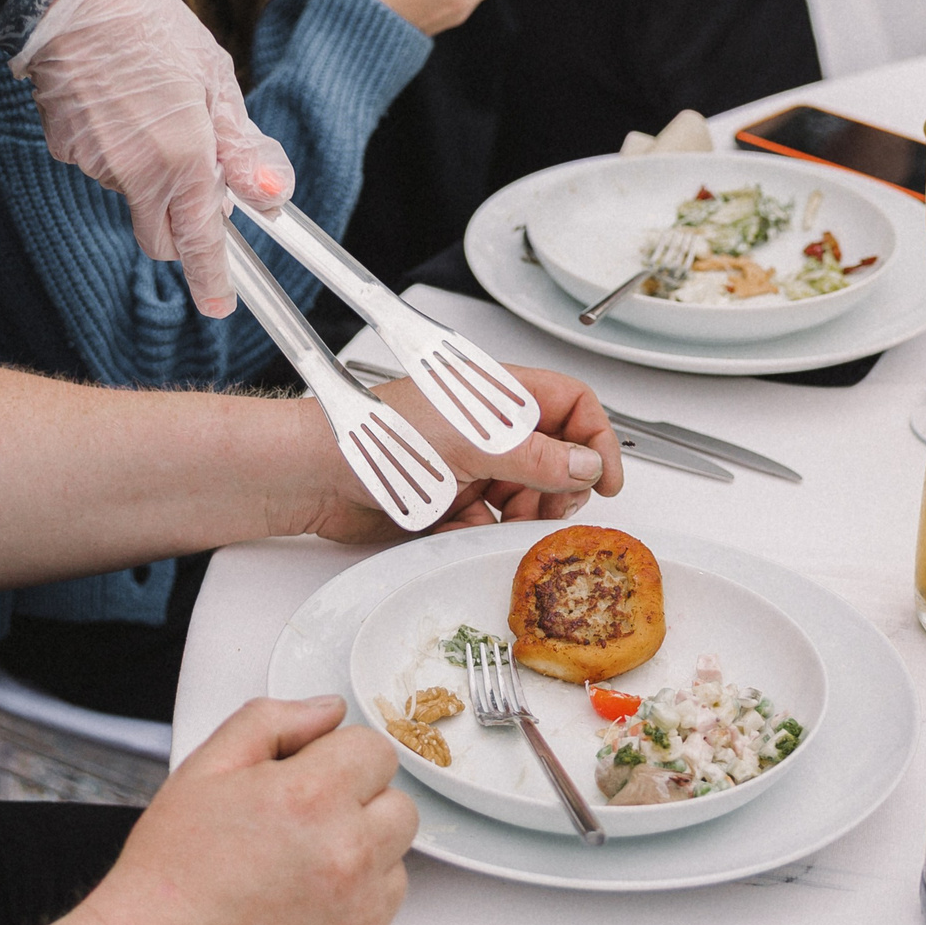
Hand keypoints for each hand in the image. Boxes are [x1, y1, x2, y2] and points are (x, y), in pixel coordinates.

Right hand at [15, 0, 295, 317]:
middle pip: (161, 232)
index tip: (221, 305)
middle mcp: (135, 172)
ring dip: (150, 169)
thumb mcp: (216, 80)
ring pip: (133, 193)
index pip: (199, 240)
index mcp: (181, 157)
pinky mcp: (66, 149)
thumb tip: (274, 197)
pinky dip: (117, 146)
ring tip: (153, 103)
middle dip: (181, 222)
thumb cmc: (150, 26)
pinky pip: (102, 165)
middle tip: (196, 173)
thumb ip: (242, 148)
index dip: (212, 279)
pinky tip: (119, 102)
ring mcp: (95, 164)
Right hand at [74, 696, 416, 924]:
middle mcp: (350, 855)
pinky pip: (380, 922)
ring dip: (360, 863)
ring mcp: (363, 915)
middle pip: (399, 807)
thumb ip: (271, 722)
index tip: (312, 778)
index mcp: (313, 797)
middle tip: (300, 829)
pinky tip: (296, 921)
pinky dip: (350, 918)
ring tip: (293, 879)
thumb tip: (327, 711)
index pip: (376, 751)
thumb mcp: (204, 771)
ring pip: (395, 865)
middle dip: (359, 807)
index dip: (339, 759)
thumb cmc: (169, 879)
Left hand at [305, 363, 624, 544]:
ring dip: (515, 516)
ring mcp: (468, 465)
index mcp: (498, 394)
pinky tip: (452, 525)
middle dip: (556, 488)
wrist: (317, 476)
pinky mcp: (448, 502)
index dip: (597, 439)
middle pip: (556, 458)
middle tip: (545, 510)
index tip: (608, 481)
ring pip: (523, 498)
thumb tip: (588, 465)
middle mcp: (487, 428)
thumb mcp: (474, 441)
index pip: (573, 406)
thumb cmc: (379, 436)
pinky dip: (476, 530)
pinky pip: (487, 523)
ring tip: (492, 520)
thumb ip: (539, 455)